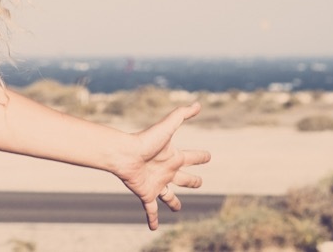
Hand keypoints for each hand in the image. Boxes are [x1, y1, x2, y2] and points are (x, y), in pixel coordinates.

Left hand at [114, 102, 210, 229]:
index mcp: (174, 156)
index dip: (201, 157)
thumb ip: (182, 114)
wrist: (124, 154)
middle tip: (199, 182)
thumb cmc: (146, 140)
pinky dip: (153, 219)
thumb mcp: (167, 126)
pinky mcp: (147, 194)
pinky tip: (154, 228)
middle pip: (184, 178)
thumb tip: (198, 104)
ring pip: (169, 196)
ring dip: (173, 202)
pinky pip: (152, 209)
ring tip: (177, 208)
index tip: (208, 156)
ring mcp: (157, 183)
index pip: (192, 157)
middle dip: (192, 180)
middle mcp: (167, 171)